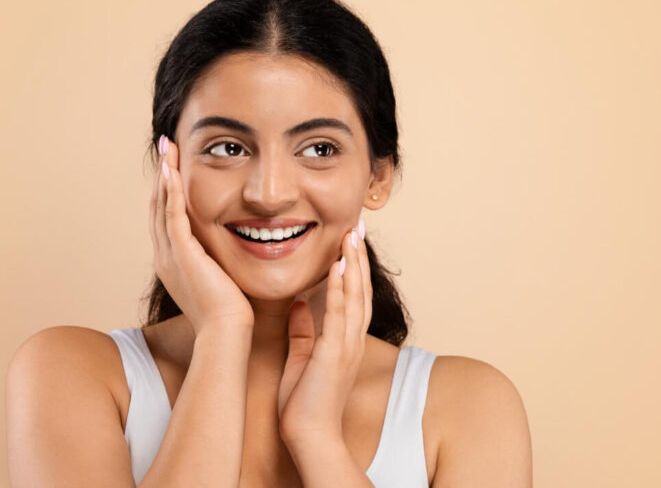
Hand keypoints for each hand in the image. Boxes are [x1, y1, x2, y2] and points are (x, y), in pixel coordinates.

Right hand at [151, 134, 254, 335]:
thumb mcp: (223, 279)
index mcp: (175, 262)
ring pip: (162, 205)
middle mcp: (166, 256)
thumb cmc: (233, 312)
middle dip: (163, 175)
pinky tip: (172, 169)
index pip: (168, 218)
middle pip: (159, 206)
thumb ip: (222, 262)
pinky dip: (171, 190)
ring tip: (168, 147)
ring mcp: (170, 254)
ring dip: (165, 174)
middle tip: (167, 147)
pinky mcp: (181, 253)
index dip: (170, 191)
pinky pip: (172, 214)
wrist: (227, 332)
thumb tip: (240, 248)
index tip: (176, 166)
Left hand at [278, 222, 371, 443]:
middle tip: (358, 225)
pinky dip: (342, 288)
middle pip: (362, 289)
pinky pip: (341, 314)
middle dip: (360, 255)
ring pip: (356, 295)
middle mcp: (353, 339)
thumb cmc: (303, 404)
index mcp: (346, 341)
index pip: (354, 295)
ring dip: (355, 263)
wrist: (309, 436)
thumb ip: (304, 331)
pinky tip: (340, 266)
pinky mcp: (336, 352)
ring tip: (352, 234)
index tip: (350, 240)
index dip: (354, 266)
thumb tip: (299, 305)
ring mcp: (348, 345)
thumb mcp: (301, 359)